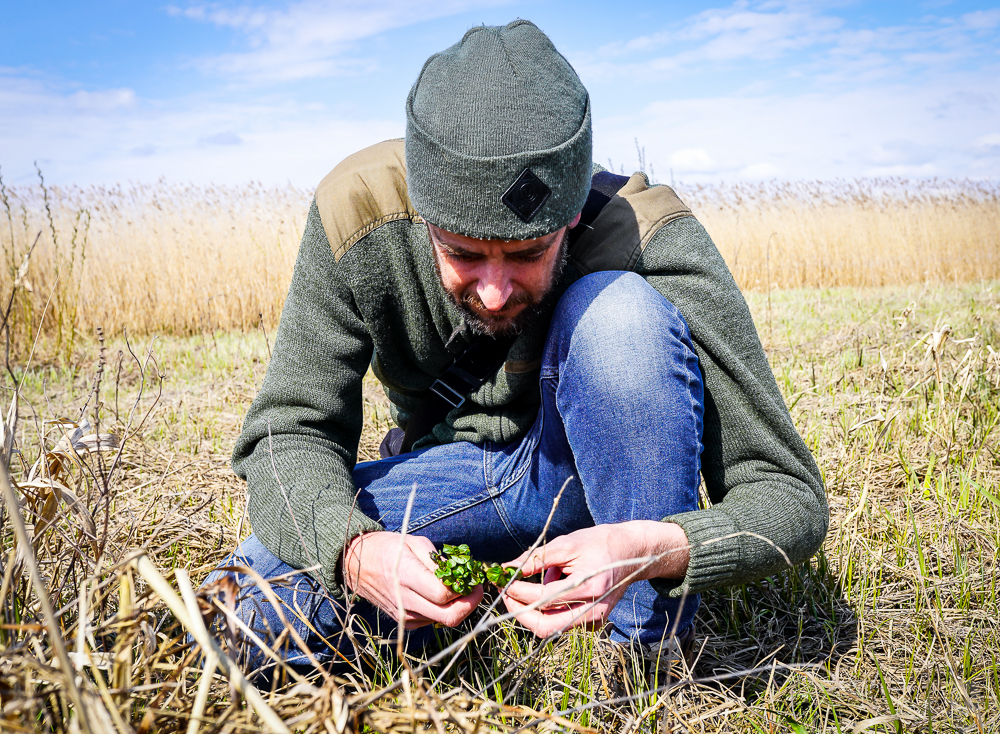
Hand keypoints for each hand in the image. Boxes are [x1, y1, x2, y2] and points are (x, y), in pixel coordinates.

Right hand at [342, 531, 482, 628]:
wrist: (358, 564)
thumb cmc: (390, 548)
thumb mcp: (416, 543)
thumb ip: (440, 563)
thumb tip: (463, 578)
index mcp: (407, 576)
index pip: (444, 595)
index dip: (465, 590)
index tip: (474, 580)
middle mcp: (406, 600)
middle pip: (449, 617)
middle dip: (470, 605)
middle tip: (476, 590)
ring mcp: (404, 615)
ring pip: (442, 621)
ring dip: (457, 607)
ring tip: (458, 589)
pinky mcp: (404, 622)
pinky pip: (432, 621)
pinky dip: (442, 611)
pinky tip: (439, 596)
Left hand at [500, 521, 688, 637]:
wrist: (631, 552)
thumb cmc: (599, 543)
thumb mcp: (567, 543)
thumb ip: (537, 558)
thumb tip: (509, 568)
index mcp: (590, 587)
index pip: (543, 599)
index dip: (518, 592)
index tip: (503, 580)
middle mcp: (594, 610)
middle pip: (545, 627)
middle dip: (519, 612)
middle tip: (506, 594)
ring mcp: (595, 620)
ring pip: (552, 628)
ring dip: (532, 611)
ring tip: (528, 586)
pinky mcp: (593, 622)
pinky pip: (561, 624)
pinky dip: (546, 611)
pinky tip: (546, 591)